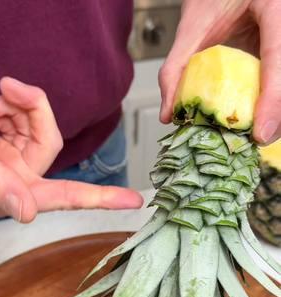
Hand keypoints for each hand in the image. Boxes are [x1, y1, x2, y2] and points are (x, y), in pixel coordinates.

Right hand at [0, 77, 142, 221]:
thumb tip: (28, 213)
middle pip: (48, 134)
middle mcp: (27, 170)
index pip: (71, 195)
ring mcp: (19, 147)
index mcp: (24, 192)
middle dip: (27, 110)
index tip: (134, 202)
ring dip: (2, 106)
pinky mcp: (11, 128)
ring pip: (30, 114)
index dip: (102, 200)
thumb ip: (2, 192)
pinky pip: (15, 105)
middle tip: (4, 92)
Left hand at [159, 0, 280, 143]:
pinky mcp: (279, 47)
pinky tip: (256, 113)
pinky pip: (277, 76)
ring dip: (276, 108)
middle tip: (258, 139)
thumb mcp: (191, 25)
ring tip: (258, 131)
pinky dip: (269, 98)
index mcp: (273, 6)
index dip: (273, 100)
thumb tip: (169, 114)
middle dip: (277, 114)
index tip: (260, 134)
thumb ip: (176, 67)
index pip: (279, 57)